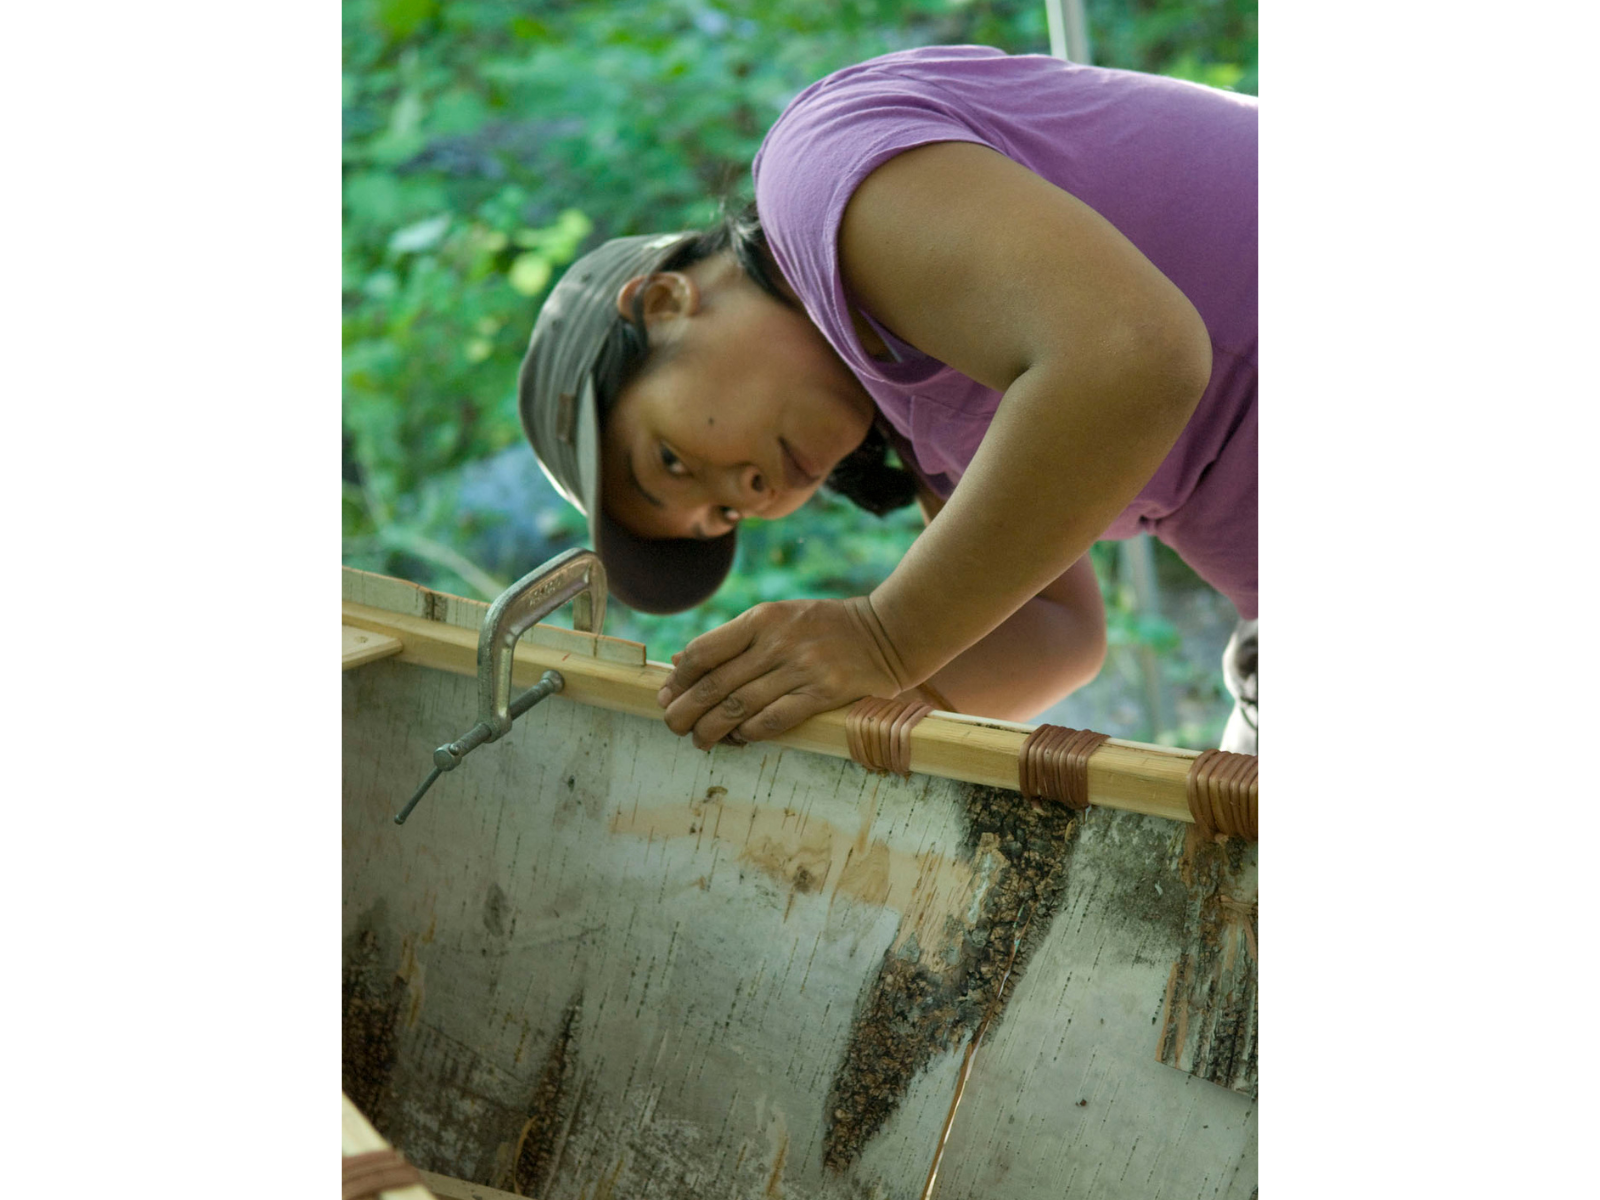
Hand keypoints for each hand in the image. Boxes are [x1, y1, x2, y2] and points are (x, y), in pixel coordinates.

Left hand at [656, 596, 912, 748]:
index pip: (704, 651)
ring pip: (738, 707)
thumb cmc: (827, 628)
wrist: (889, 632)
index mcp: (762, 618)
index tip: (667, 695)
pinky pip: (774, 720)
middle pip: (714, 684)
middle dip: (685, 711)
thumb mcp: (780, 618)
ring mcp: (801, 668)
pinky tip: (740, 739)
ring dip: (712, 730)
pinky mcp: (824, 693)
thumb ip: (737, 640)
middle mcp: (777, 642)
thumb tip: (683, 664)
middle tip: (673, 727)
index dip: (678, 679)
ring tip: (700, 741)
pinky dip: (750, 733)